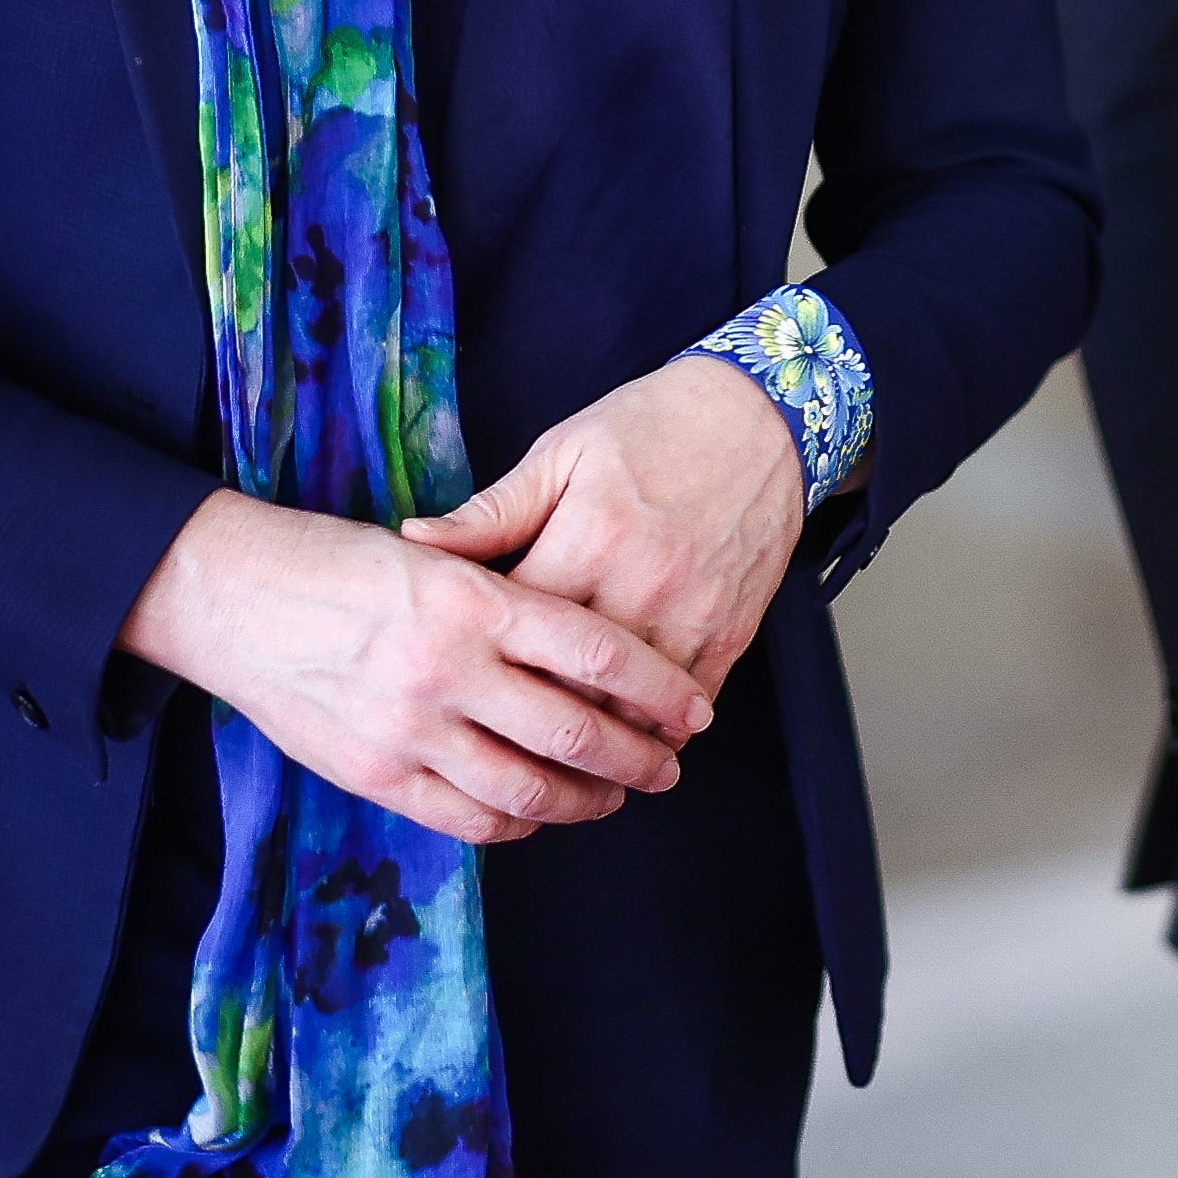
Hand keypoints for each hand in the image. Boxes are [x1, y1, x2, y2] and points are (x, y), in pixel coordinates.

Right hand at [118, 488, 705, 845]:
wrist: (228, 595)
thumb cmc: (334, 562)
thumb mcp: (431, 554)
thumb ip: (507, 597)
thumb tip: (591, 643)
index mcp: (472, 599)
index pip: (599, 654)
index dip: (660, 690)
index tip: (692, 709)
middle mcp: (448, 668)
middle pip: (577, 732)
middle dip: (639, 757)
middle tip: (669, 765)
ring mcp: (409, 730)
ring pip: (530, 790)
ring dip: (587, 801)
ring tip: (615, 796)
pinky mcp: (375, 775)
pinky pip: (469, 819)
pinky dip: (518, 825)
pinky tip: (538, 814)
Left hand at [401, 353, 804, 714]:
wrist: (762, 418)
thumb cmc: (652, 428)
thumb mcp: (563, 452)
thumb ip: (493, 511)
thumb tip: (415, 543)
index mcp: (587, 538)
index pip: (515, 629)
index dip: (477, 656)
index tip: (454, 668)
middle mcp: (641, 587)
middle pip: (567, 685)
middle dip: (524, 714)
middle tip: (487, 730)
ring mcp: (691, 617)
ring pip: (626, 711)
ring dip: (587, 738)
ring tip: (545, 759)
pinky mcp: (731, 635)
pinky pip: (684, 710)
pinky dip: (650, 733)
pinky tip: (619, 742)